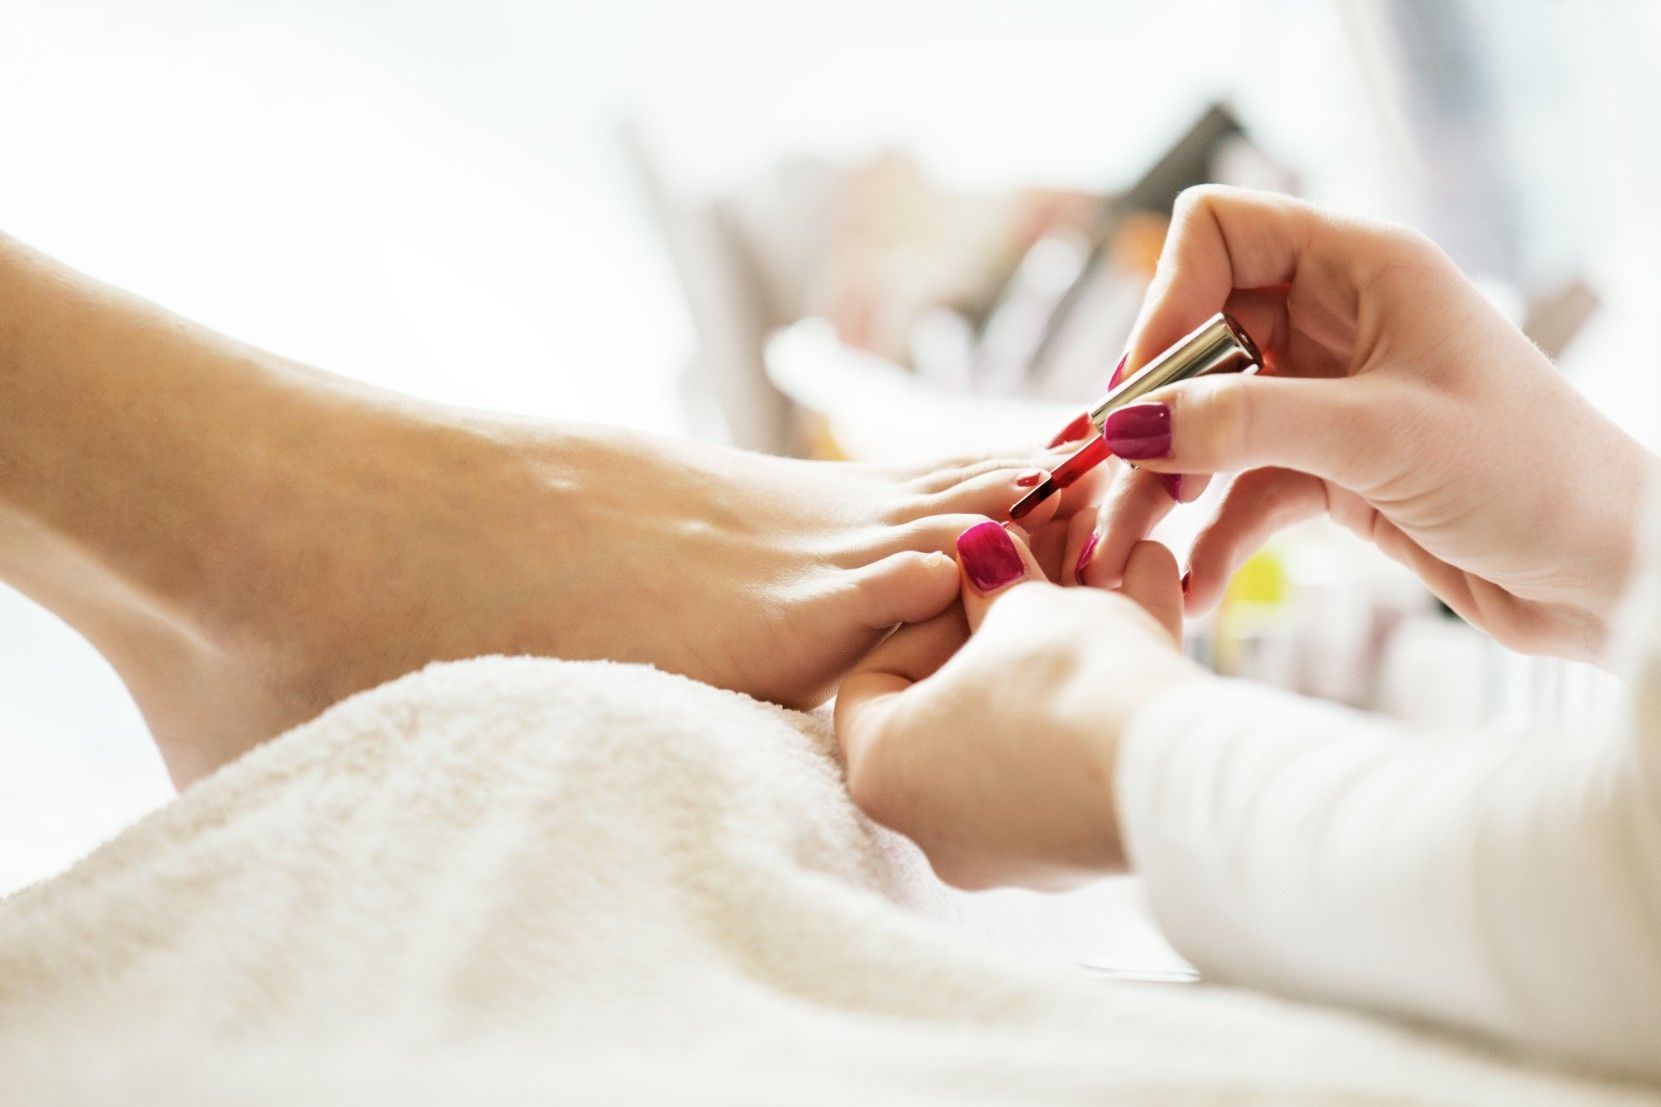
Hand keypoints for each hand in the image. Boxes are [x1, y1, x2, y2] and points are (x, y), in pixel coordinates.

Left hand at [835, 520, 1199, 890]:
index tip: (968, 582)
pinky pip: (1075, 754)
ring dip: (1059, 652)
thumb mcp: (1020, 609)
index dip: (920, 616)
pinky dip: (1101, 691)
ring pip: (1023, 725)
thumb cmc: (1069, 684)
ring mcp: (1012, 850)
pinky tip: (1148, 600)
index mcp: (884, 773)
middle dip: (999, 630)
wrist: (1181, 771)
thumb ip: (992, 583)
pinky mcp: (1081, 849)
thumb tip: (984, 556)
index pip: (872, 682)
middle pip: (953, 704)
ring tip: (1109, 574)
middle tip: (1037, 576)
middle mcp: (937, 829)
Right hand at [1075, 186, 1651, 661]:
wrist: (1613, 578)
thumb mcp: (1376, 439)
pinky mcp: (1335, 470)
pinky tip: (1195, 586)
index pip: (1219, 233)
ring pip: (1212, 421)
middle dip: (1155, 410)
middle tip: (1125, 478)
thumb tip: (1127, 424)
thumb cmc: (1532, 477)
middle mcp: (1341, 320)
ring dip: (1168, 483)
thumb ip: (1243, 425)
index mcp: (1364, 269)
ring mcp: (1333, 397)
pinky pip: (1244, 488)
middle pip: (1199, 334)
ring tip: (1134, 550)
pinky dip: (1214, 534)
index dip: (1169, 301)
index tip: (1147, 388)